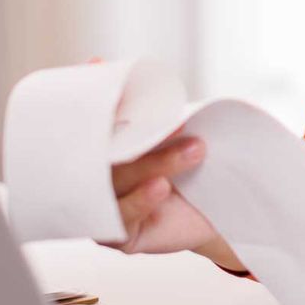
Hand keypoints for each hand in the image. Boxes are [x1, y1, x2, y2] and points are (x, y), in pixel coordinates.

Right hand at [82, 55, 244, 271]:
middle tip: (179, 119)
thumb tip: (116, 66)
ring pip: (116, 183)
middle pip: (102, 152)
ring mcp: (102, 212)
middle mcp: (92, 183)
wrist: (218, 218)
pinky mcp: (120, 238)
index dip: (91, 95)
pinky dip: (141, 200)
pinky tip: (160, 186)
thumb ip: (149, 106)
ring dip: (155, 162)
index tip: (99, 66)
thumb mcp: (173, 133)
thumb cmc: (190, 170)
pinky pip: (121, 219)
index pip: (86, 123)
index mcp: (99, 153)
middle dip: (136, 131)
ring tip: (194, 149)